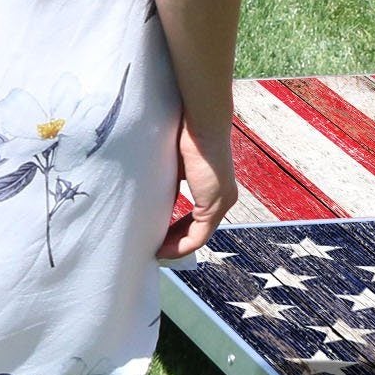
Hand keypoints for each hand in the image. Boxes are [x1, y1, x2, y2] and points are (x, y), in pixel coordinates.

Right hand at [157, 114, 235, 259]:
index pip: (196, 217)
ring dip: (175, 247)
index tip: (159, 235)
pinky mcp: (214, 204)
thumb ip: (170, 182)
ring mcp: (221, 202)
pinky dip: (179, 246)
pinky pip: (198, 236)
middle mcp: (222, 197)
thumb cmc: (185, 134)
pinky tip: (162, 249)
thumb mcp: (175, 164)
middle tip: (155, 249)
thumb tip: (151, 195)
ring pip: (198, 237)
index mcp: (214, 186)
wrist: (200, 121)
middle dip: (175, 242)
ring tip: (156, 253)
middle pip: (198, 231)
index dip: (177, 229)